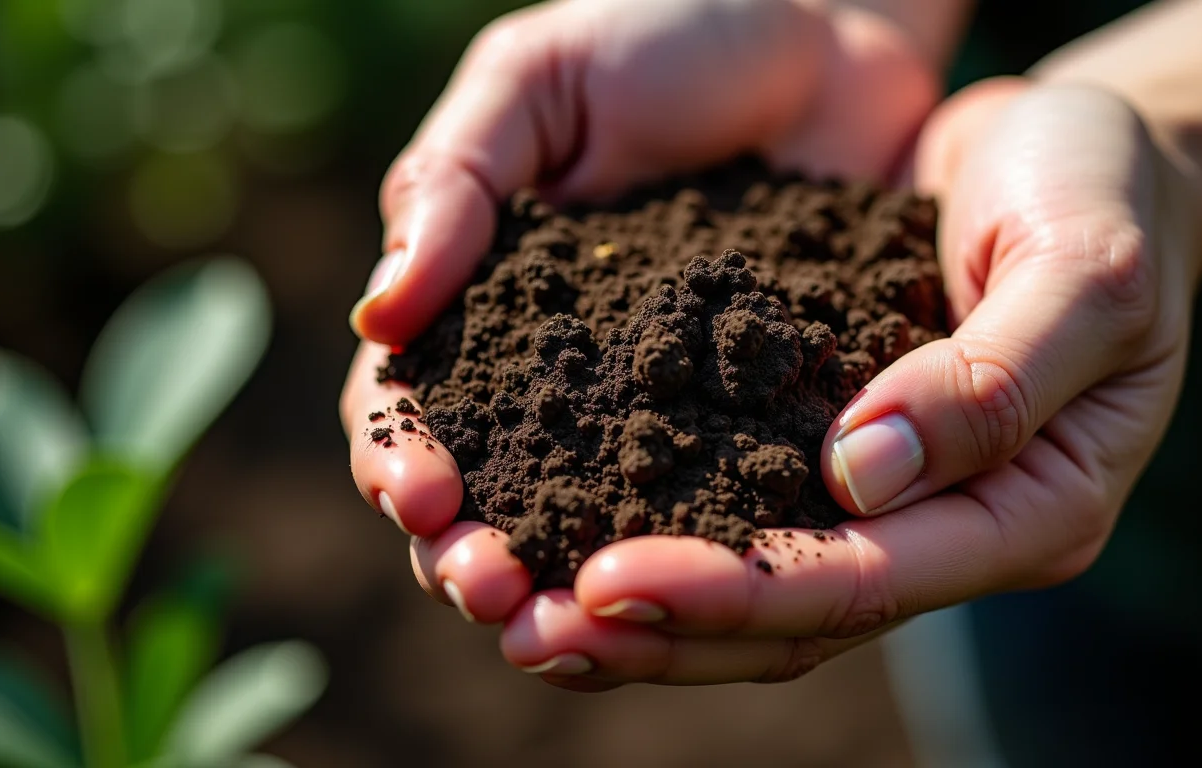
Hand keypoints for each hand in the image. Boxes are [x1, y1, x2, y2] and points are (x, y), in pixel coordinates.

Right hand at [342, 1, 941, 621]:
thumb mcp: (537, 83)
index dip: (401, 457)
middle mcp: (561, 379)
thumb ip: (451, 183)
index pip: (408, 407)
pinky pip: (716, 500)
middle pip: (491, 494)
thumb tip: (377, 313)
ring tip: (565, 626)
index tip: (422, 492)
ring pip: (590, 525)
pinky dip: (693, 555)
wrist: (824, 28)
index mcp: (482, 308)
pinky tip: (693, 591)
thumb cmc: (664, 35)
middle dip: (475, 551)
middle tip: (491, 588)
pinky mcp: (755, 419)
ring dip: (567, 584)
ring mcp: (658, 408)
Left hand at [494, 80, 1201, 689]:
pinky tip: (562, 517)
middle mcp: (946, 526)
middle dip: (659, 629)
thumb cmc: (1102, 196)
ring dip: (639, 606)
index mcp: (1026, 510)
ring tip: (515, 606)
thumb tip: (863, 477)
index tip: (607, 579)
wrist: (1076, 149)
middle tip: (526, 625)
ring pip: (753, 584)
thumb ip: (994, 380)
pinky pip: (737, 504)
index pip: (865, 582)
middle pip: (793, 617)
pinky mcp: (829, 444)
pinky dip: (652, 521)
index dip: (736, 591)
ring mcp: (889, 496)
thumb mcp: (1081, 270)